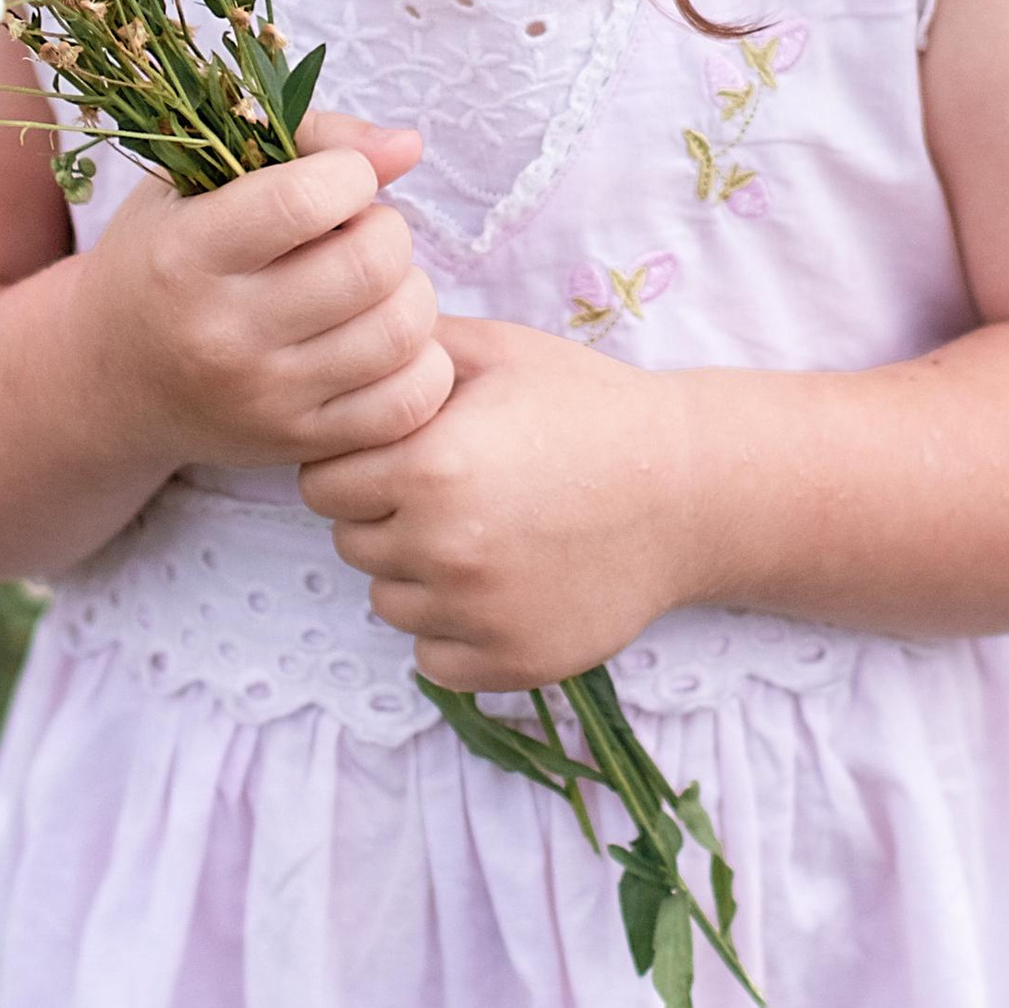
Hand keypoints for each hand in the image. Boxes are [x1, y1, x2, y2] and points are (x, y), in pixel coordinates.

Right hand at [76, 106, 456, 472]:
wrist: (111, 380)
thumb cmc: (164, 257)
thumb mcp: (197, 180)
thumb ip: (304, 140)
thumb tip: (408, 145)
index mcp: (185, 256)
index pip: (306, 200)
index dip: (349, 173)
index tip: (339, 180)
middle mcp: (221, 334)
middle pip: (370, 267)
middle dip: (387, 231)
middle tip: (360, 233)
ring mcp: (264, 399)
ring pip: (400, 333)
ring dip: (409, 292)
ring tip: (374, 286)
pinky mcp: (299, 444)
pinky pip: (408, 403)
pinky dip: (419, 362)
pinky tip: (383, 338)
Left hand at [299, 313, 693, 690]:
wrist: (687, 488)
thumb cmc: (590, 407)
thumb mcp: (501, 350)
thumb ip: (412, 348)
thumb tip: (345, 345)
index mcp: (427, 467)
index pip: (322, 483)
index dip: (357, 461)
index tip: (405, 450)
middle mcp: (442, 548)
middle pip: (351, 543)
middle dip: (385, 514)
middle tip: (450, 488)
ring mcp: (477, 615)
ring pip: (389, 602)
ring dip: (417, 573)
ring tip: (483, 531)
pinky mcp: (510, 662)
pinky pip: (433, 657)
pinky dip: (453, 629)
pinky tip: (499, 582)